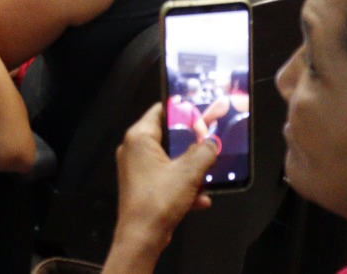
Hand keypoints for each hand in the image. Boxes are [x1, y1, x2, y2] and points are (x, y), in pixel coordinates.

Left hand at [108, 104, 217, 267]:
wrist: (142, 237)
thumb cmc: (158, 200)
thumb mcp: (188, 173)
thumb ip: (204, 153)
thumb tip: (212, 142)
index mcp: (139, 137)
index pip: (160, 111)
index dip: (181, 110)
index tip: (200, 113)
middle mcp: (134, 149)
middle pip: (168, 136)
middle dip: (190, 143)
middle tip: (210, 143)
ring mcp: (137, 169)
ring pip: (170, 160)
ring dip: (190, 169)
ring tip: (209, 175)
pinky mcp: (143, 186)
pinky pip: (167, 179)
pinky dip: (183, 186)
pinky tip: (200, 199)